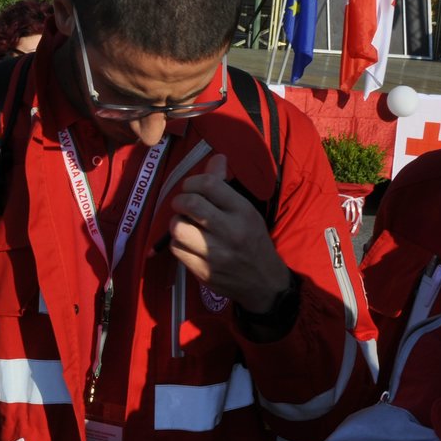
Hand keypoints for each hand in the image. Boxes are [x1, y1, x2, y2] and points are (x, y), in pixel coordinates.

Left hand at [168, 154, 290, 312]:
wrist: (264, 283)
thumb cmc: (253, 241)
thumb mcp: (247, 211)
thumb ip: (225, 187)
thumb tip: (215, 157)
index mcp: (243, 212)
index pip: (209, 184)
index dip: (193, 182)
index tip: (192, 188)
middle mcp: (230, 231)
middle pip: (190, 204)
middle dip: (180, 200)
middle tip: (183, 205)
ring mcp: (215, 253)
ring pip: (178, 227)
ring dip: (177, 222)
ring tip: (185, 224)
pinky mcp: (202, 271)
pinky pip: (176, 249)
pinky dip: (177, 242)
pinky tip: (188, 242)